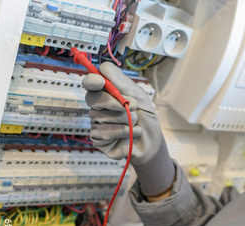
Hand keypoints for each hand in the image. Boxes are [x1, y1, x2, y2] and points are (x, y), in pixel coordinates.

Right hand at [83, 62, 174, 195]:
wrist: (153, 140)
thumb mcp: (139, 96)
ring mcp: (97, 124)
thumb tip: (103, 67)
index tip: (100, 81)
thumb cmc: (146, 117)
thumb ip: (122, 82)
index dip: (92, 81)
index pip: (90, 84)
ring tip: (136, 122)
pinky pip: (103, 133)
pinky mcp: (99, 140)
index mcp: (106, 94)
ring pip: (100, 117)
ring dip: (124, 119)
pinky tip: (132, 133)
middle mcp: (98, 108)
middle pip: (93, 98)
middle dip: (113, 102)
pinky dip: (122, 132)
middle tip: (132, 106)